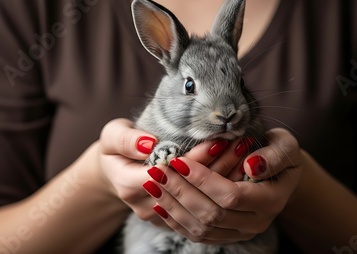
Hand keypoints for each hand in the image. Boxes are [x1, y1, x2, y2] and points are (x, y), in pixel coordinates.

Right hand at [98, 118, 237, 225]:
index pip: (171, 174)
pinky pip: (203, 208)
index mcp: (130, 185)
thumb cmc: (115, 149)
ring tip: (244, 155)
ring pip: (202, 203)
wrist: (114, 172)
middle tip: (240, 144)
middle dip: (218, 167)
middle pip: (191, 191)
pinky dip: (222, 190)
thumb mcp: (112, 136)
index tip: (217, 140)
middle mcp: (147, 207)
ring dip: (225, 178)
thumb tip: (149, 143)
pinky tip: (239, 171)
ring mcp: (161, 217)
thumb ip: (127, 139)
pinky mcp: (173, 220)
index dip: (196, 158)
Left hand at [142, 128, 302, 243]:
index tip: (179, 161)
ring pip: (201, 229)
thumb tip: (252, 166)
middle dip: (181, 191)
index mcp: (272, 200)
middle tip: (158, 170)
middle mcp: (256, 222)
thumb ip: (274, 155)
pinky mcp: (227, 235)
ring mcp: (241, 232)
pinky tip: (160, 203)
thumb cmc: (280, 151)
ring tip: (153, 184)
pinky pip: (198, 235)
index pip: (231, 195)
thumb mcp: (285, 145)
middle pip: (212, 215)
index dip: (203, 180)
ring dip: (173, 206)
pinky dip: (176, 220)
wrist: (281, 172)